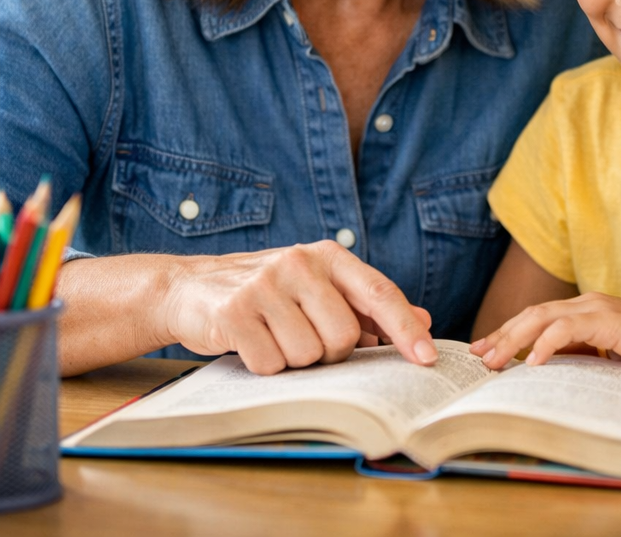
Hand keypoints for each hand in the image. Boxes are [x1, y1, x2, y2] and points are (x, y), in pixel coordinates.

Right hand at [161, 241, 436, 374]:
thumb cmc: (269, 292)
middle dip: (330, 354)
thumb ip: (367, 305)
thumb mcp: (319, 287)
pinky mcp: (234, 312)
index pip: (379, 293)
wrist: (193, 288)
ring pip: (308, 354)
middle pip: (343, 336)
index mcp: (328, 255)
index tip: (428, 359)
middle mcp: (299, 262)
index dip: (406, 329)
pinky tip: (251, 344)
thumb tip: (424, 320)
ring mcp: (265, 285)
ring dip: (294, 361)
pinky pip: (270, 364)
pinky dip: (265, 366)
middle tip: (305, 340)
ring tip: (274, 337)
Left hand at [470, 292, 620, 378]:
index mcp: (588, 312)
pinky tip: (531, 363)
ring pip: (542, 318)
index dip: (510, 334)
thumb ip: (588, 359)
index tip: (486, 351)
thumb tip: (553, 377)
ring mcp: (597, 309)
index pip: (539, 320)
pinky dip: (545, 344)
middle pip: (532, 315)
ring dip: (513, 339)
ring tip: (494, 361)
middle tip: (478, 356)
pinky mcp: (608, 319)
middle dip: (502, 335)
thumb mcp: (615, 359)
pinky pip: (567, 329)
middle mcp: (587, 304)